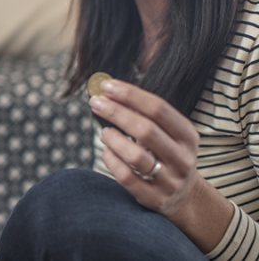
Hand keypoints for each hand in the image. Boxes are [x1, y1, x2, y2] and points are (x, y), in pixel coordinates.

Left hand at [89, 79, 232, 251]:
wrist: (183, 196)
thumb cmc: (165, 154)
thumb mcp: (166, 134)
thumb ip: (143, 115)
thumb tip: (108, 91)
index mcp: (187, 136)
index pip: (159, 109)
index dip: (131, 95)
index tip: (107, 86)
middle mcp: (182, 158)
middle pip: (146, 130)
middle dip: (117, 113)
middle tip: (96, 103)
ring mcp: (169, 180)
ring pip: (136, 156)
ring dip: (114, 139)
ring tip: (104, 132)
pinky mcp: (153, 198)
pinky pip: (126, 177)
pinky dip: (111, 160)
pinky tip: (107, 152)